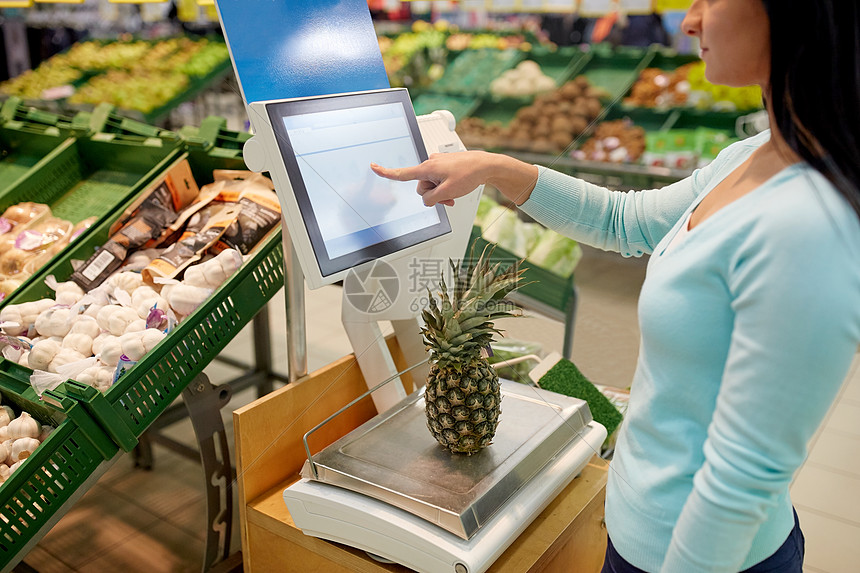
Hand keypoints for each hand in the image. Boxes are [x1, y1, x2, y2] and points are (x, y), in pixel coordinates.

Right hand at [371, 150, 537, 206]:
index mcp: (427, 168)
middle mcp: (430, 163)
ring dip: (441, 192)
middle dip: (433, 194)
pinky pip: (439, 180)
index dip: (386, 172)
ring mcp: (438, 164)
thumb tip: (426, 200)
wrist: (485, 165)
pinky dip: (445, 187)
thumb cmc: (469, 174)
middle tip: (449, 197)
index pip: (402, 173)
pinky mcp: (445, 166)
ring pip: (431, 185)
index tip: (373, 167)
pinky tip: (456, 188)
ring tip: (455, 193)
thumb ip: (431, 199)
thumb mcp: (447, 192)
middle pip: (421, 187)